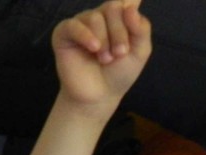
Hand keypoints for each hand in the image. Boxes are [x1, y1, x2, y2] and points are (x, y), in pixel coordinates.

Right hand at [51, 0, 151, 116]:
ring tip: (105, 60)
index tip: (133, 20)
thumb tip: (130, 6)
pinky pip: (73, 25)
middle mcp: (99, 16)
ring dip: (104, 41)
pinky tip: (94, 48)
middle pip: (112, 7)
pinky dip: (85, 35)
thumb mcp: (140, 52)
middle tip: (119, 54)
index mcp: (118, 18)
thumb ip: (141, 29)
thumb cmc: (119, 73)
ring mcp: (81, 23)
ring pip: (95, 17)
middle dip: (119, 33)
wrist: (100, 95)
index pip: (125, 2)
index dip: (130, 11)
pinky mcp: (64, 33)